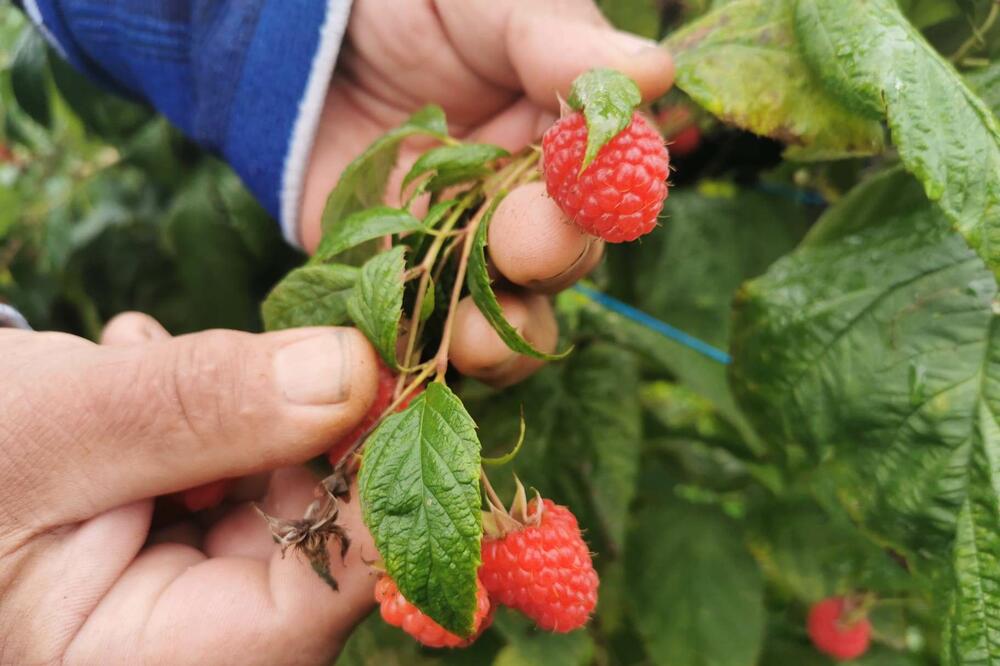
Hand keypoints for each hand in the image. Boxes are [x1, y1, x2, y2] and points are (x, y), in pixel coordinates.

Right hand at [0, 317, 381, 663]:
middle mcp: (184, 643)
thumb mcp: (56, 427)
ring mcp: (188, 589)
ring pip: (282, 488)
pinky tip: (134, 379)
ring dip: (239, 410)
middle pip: (312, 536)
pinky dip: (210, 414)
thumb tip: (352, 371)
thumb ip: (201, 405)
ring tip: (140, 368)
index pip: (315, 600)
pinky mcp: (185, 537)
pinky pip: (243, 470)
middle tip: (244, 354)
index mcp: (140, 663)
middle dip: (291, 431)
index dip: (376, 491)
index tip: (391, 383)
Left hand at [303, 0, 673, 385]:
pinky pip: (410, 329)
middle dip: (549, 261)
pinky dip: (411, 352)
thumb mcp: (492, 4)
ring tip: (475, 342)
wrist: (303, 34)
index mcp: (560, 144)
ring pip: (497, 315)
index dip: (606, 202)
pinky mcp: (388, 278)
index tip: (595, 197)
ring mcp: (453, 248)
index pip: (608, 189)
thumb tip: (654, 72)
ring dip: (497, 338)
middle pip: (558, 260)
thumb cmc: (414, 4)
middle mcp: (516, 205)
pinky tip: (401, 357)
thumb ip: (560, 40)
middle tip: (528, 246)